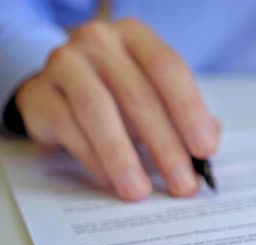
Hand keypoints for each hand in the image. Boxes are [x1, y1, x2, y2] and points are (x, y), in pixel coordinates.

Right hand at [16, 19, 219, 200]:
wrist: (58, 87)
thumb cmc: (117, 92)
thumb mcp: (154, 93)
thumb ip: (183, 112)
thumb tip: (209, 139)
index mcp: (136, 37)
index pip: (168, 68)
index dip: (190, 110)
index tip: (205, 149)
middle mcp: (99, 42)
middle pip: (138, 95)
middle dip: (165, 146)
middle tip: (183, 184)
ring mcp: (65, 64)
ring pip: (98, 111)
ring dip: (124, 157)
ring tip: (140, 191)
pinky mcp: (39, 94)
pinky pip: (68, 127)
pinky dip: (94, 158)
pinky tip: (112, 180)